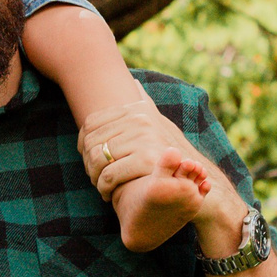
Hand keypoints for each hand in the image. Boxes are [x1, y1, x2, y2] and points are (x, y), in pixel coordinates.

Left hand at [78, 99, 224, 212]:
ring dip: (95, 177)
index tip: (87, 157)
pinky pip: (110, 174)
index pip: (91, 122)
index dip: (83, 142)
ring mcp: (144, 138)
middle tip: (93, 176)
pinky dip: (104, 187)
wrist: (193, 178)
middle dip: (88, 162)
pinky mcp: (146, 159)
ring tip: (101, 185)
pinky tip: (109, 194)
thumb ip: (145, 104)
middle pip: (92, 141)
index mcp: (136, 109)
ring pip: (98, 159)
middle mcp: (140, 119)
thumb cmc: (170, 151)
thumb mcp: (159, 123)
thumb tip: (134, 82)